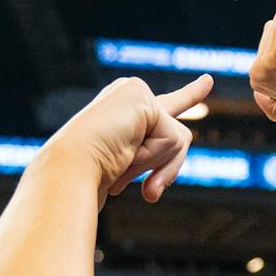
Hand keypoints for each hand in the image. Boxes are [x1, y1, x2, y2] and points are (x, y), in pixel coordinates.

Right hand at [39, 74, 212, 202]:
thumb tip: (181, 143)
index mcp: (122, 111)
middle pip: (179, 136)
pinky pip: (171, 140)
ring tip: (121, 167)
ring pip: (179, 139)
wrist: (67, 170)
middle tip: (148, 194)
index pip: (166, 106)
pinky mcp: (144, 98)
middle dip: (168, 170)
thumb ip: (159, 156)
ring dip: (155, 165)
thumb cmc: (87, 178)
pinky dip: (151, 157)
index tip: (209, 80)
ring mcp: (136, 93)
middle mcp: (130, 96)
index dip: (190, 94)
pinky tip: (123, 151)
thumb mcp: (128, 170)